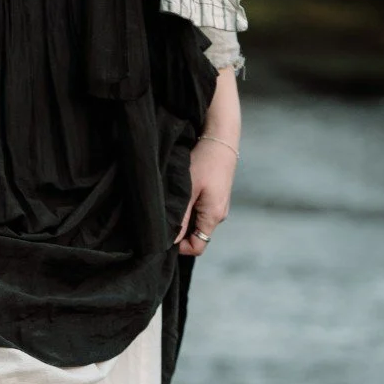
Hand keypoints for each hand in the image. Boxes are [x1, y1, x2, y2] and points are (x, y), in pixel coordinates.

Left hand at [176, 67, 240, 254]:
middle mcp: (219, 214)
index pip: (197, 247)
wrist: (221, 136)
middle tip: (162, 217)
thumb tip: (170, 241)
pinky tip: (180, 194)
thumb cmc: (204, 160)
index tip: (163, 234)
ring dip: (183, 218)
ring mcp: (219, 205)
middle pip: (196, 235)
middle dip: (179, 231)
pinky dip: (188, 207)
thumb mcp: (187, 190)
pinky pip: (200, 210)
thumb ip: (180, 218)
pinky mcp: (216, 195)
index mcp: (214, 216)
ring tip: (171, 202)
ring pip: (196, 222)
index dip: (179, 246)